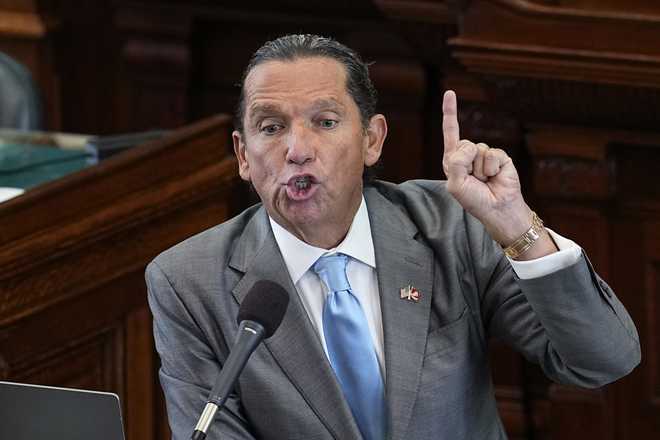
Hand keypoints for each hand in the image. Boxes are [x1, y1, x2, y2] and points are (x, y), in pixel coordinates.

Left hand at [442, 90, 553, 256]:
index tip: (450, 92)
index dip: (450, 112)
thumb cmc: (474, 200)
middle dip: (467, 163)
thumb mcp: (456, 185)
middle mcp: (469, 155)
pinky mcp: (500, 156)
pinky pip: (492, 154)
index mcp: (454, 160)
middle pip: (463, 144)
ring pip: (478, 150)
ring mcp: (485, 155)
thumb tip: (470, 146)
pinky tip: (495, 177)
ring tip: (485, 181)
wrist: (498, 209)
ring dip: (480, 170)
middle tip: (473, 180)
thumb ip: (456, 163)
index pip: (451, 133)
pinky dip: (492, 169)